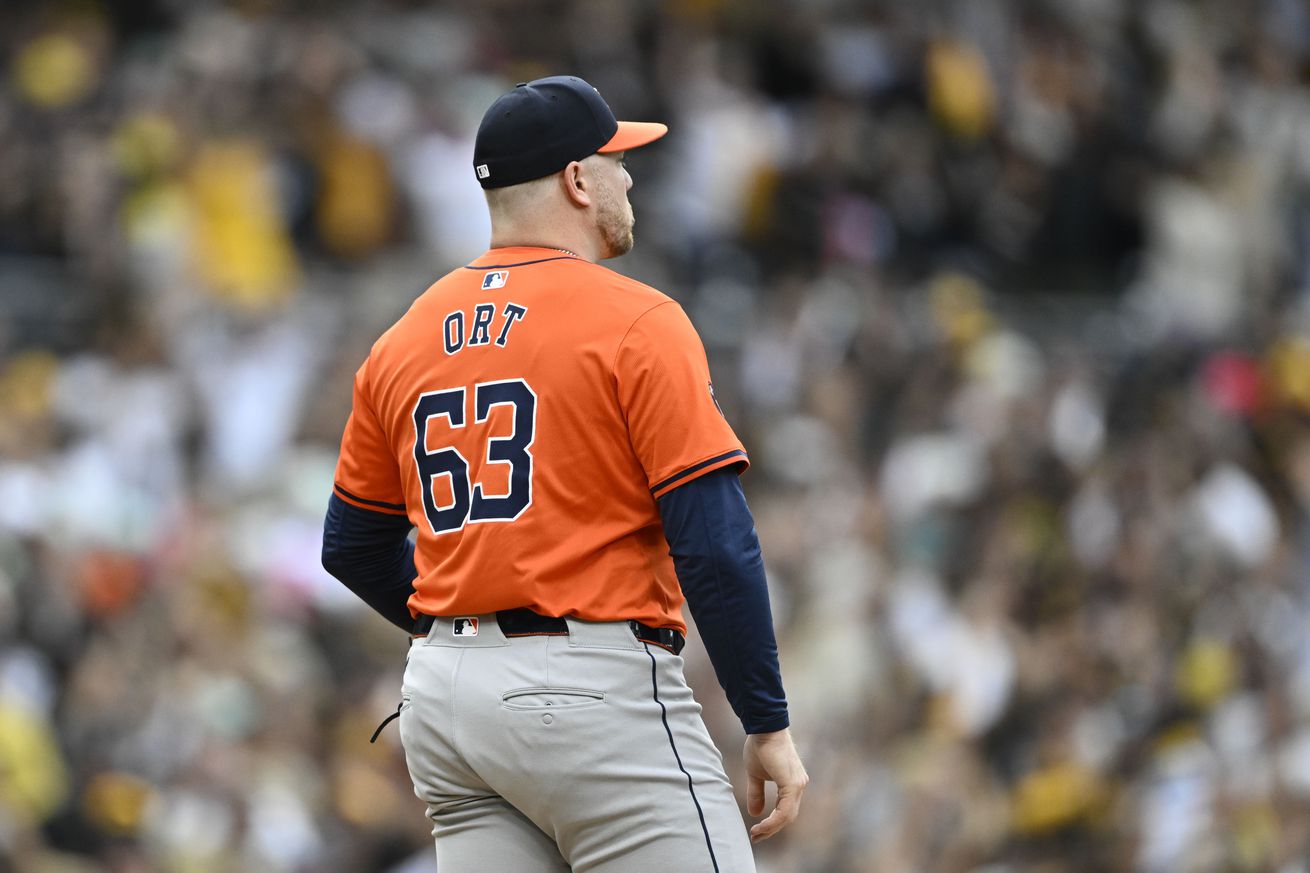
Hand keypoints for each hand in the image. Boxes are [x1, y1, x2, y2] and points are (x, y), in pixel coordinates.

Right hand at [743, 727, 807, 841]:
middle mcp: (799, 786)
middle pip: (788, 817)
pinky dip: (773, 821)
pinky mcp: (792, 784)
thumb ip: (757, 793)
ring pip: (787, 816)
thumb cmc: (760, 747)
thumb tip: (755, 813)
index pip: (786, 811)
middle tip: (755, 837)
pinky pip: (784, 810)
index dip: (772, 823)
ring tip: (756, 834)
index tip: (756, 831)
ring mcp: (798, 785)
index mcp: (792, 784)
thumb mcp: (756, 775)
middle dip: (771, 830)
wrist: (763, 728)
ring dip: (771, 828)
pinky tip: (761, 826)